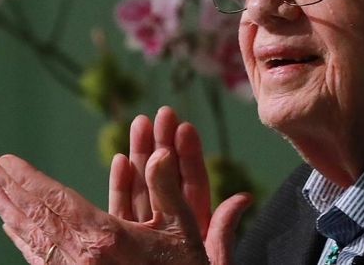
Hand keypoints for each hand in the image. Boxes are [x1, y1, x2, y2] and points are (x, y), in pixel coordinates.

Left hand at [0, 149, 210, 264]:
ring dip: (7, 210)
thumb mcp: (181, 232)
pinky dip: (21, 240)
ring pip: (30, 238)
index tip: (3, 158)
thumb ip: (167, 191)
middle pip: (33, 216)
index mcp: (104, 239)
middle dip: (7, 186)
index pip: (53, 199)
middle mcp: (81, 258)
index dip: (26, 176)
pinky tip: (12, 229)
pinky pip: (39, 260)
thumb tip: (159, 155)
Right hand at [108, 106, 251, 262]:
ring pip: (142, 187)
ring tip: (139, 122)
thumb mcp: (212, 260)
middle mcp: (170, 229)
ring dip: (140, 154)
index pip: (194, 184)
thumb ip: (222, 232)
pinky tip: (120, 160)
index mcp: (195, 231)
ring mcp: (145, 234)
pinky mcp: (122, 243)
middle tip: (163, 112)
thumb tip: (244, 197)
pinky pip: (121, 209)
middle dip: (164, 143)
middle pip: (166, 178)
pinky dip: (120, 184)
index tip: (186, 126)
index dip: (190, 154)